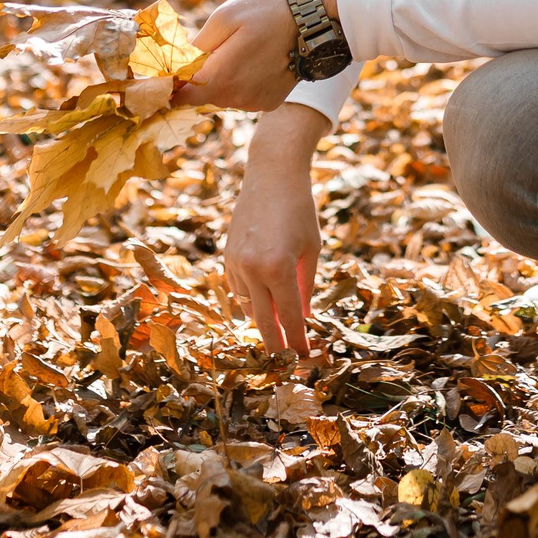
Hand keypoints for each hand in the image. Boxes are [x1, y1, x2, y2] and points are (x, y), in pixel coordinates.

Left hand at [173, 0, 300, 112]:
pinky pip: (242, 97)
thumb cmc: (266, 11)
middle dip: (197, 78)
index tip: (169, 70)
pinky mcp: (268, 103)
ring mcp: (254, 103)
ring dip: (220, 80)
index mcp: (221, 77)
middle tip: (210, 50)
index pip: (181, 95)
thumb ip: (196, 47)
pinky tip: (253, 61)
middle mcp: (236, 97)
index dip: (172, 84)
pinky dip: (240, 83)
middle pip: (200, 96)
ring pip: (222, 97)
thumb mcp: (223, 18)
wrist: (313, 20)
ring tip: (237, 52)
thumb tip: (176, 68)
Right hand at [225, 105, 327, 353]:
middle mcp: (252, 269)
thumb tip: (303, 317)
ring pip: (247, 306)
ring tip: (280, 330)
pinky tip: (264, 301)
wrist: (271, 174)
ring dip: (263, 319)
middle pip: (263, 321)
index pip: (290, 317)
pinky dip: (250, 299)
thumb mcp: (310, 248)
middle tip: (287, 363)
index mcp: (278, 268)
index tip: (305, 358)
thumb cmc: (299, 209)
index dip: (298, 341)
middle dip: (276, 345)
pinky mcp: (226, 256)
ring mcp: (235, 263)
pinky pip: (237, 289)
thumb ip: (306, 285)